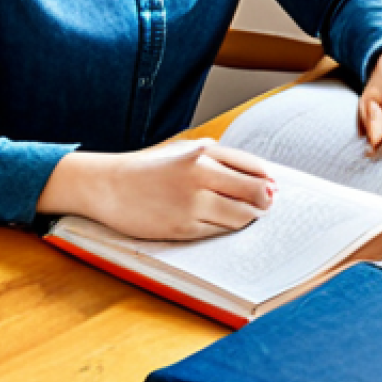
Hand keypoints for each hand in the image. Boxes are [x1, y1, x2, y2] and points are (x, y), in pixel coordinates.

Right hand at [36, 139, 276, 239]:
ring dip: (248, 217)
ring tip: (244, 215)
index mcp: (203, 152)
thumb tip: (261, 176)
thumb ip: (219, 158)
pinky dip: (225, 228)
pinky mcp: (183, 227)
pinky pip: (219, 232)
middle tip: (266, 205)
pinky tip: (220, 223)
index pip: (254, 166)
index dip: (268, 179)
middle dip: (265, 201)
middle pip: (256, 192)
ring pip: (241, 216)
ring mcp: (192, 203)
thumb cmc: (150, 167)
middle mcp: (201, 174)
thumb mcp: (184, 150)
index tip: (271, 187)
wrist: (109, 185)